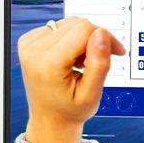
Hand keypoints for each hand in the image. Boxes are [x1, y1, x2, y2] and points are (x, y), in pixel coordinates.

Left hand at [18, 17, 124, 142]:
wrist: (49, 119)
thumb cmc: (69, 110)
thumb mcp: (91, 95)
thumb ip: (99, 64)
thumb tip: (101, 34)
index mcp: (48, 65)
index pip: (84, 30)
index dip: (105, 38)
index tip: (115, 52)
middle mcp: (33, 51)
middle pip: (77, 24)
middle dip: (93, 40)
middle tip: (94, 64)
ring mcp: (28, 44)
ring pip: (69, 23)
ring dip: (81, 40)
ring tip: (80, 63)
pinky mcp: (28, 40)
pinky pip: (59, 27)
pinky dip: (70, 39)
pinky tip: (69, 58)